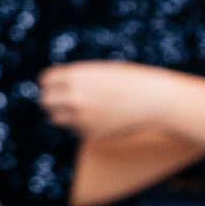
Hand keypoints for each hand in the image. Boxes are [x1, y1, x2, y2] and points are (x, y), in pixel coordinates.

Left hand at [38, 62, 187, 138]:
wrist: (158, 100)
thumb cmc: (134, 81)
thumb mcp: (102, 72)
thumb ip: (78, 79)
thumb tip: (57, 90)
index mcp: (76, 76)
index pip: (45, 81)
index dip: (52, 83)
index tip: (59, 86)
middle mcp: (74, 97)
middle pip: (45, 102)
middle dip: (53, 100)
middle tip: (66, 100)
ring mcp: (82, 117)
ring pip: (56, 119)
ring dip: (65, 114)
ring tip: (84, 109)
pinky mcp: (92, 133)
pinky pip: (76, 130)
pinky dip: (83, 125)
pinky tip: (102, 119)